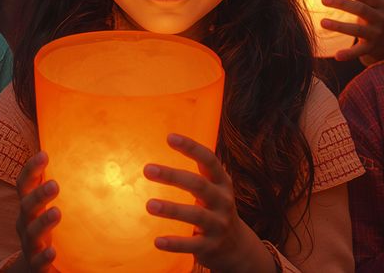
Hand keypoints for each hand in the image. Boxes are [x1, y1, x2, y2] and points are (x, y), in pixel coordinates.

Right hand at [15, 151, 59, 271]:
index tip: (44, 154)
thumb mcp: (47, 207)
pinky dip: (43, 257)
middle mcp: (25, 223)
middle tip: (55, 185)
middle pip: (27, 206)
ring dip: (43, 222)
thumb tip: (90, 156)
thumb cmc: (46, 228)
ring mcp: (29, 245)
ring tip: (56, 212)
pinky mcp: (36, 265)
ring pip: (32, 233)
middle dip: (39, 195)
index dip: (31, 169)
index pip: (25, 184)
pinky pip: (37, 262)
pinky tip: (52, 252)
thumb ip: (59, 186)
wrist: (34, 266)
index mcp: (29, 206)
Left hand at [144, 134, 272, 271]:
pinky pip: (192, 244)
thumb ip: (199, 171)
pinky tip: (157, 241)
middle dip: (172, 176)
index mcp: (222, 183)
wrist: (236, 246)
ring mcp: (218, 224)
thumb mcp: (214, 187)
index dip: (191, 147)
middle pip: (198, 185)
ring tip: (149, 205)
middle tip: (147, 169)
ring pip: (195, 215)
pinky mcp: (211, 246)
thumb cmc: (215, 209)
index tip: (170, 137)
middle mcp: (222, 201)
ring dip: (171, 209)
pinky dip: (175, 243)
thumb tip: (171, 138)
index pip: (209, 160)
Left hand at [321, 0, 383, 63]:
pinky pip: (360, 50)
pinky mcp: (373, 46)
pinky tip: (336, 55)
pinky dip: (349, 53)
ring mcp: (378, 30)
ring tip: (322, 22)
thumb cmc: (374, 12)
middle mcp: (382, 12)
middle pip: (362, 3)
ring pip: (359, 28)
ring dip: (340, 25)